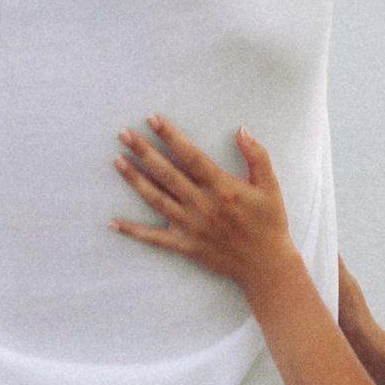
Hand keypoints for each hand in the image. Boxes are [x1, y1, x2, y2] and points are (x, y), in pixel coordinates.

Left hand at [113, 116, 299, 296]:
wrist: (266, 265)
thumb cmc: (270, 222)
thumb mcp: (270, 186)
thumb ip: (257, 155)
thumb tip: (241, 130)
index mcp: (221, 187)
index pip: (190, 155)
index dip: (170, 136)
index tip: (152, 119)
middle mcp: (202, 205)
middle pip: (166, 173)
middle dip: (143, 151)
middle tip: (123, 134)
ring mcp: (190, 226)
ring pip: (156, 199)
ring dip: (135, 179)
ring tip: (118, 161)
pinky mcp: (185, 246)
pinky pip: (154, 238)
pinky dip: (133, 231)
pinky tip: (113, 222)